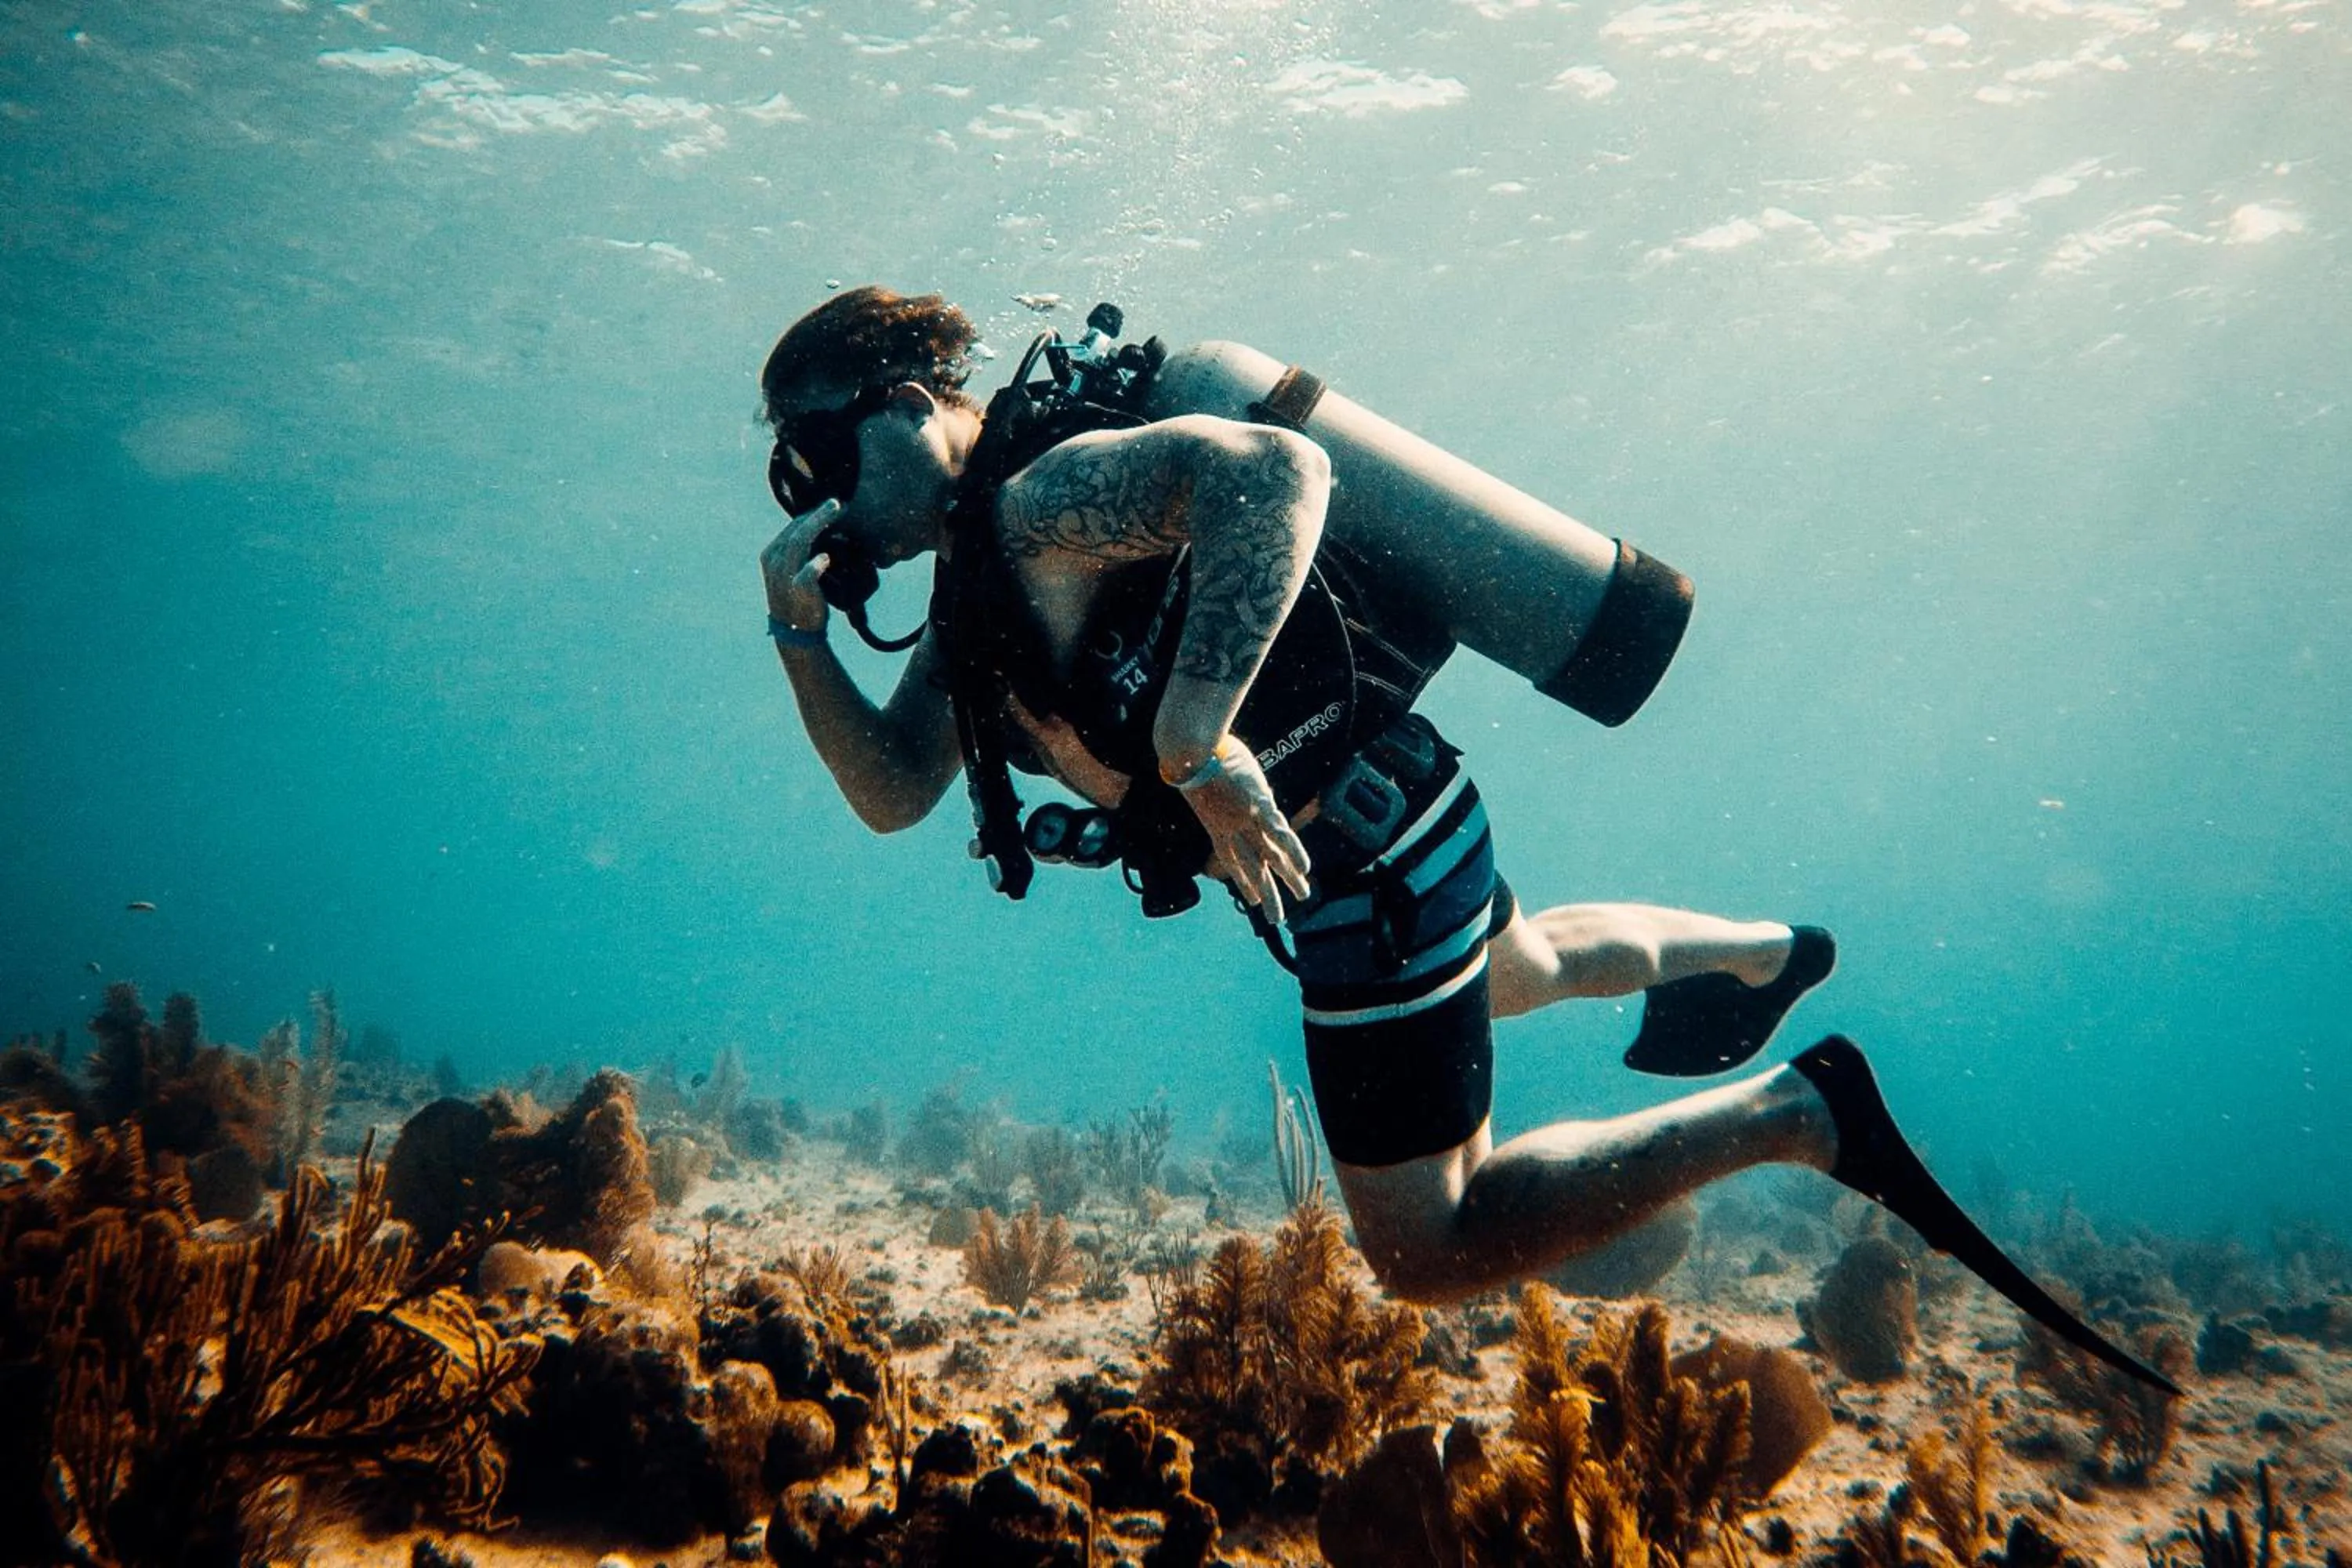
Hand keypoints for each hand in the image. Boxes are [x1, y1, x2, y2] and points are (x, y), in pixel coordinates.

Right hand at [759, 496, 842, 635]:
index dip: (812, 514)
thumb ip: (802, 551)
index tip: (833, 505)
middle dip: (818, 514)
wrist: (795, 631)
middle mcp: (774, 561)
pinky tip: (825, 559)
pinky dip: (815, 566)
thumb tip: (826, 530)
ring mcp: (783, 576)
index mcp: (771, 553)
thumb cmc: (799, 597)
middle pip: (796, 530)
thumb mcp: (793, 570)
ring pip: (799, 542)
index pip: (792, 527)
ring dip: (818, 524)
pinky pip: (805, 575)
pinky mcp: (796, 591)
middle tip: (839, 503)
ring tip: (835, 512)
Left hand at [1178, 740, 1311, 922]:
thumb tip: (1257, 796)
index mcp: (1215, 826)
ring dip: (1287, 877)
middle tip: (1275, 919)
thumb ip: (1230, 794)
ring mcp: (1245, 819)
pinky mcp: (1257, 805)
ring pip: (1270, 855)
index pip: (1231, 861)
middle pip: (1252, 868)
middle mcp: (1231, 829)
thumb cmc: (1195, 759)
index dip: (1243, 882)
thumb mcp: (1208, 783)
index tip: (1252, 900)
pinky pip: (1278, 833)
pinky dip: (1292, 850)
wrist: (1188, 752)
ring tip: (1303, 896)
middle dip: (1266, 894)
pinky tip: (1304, 866)